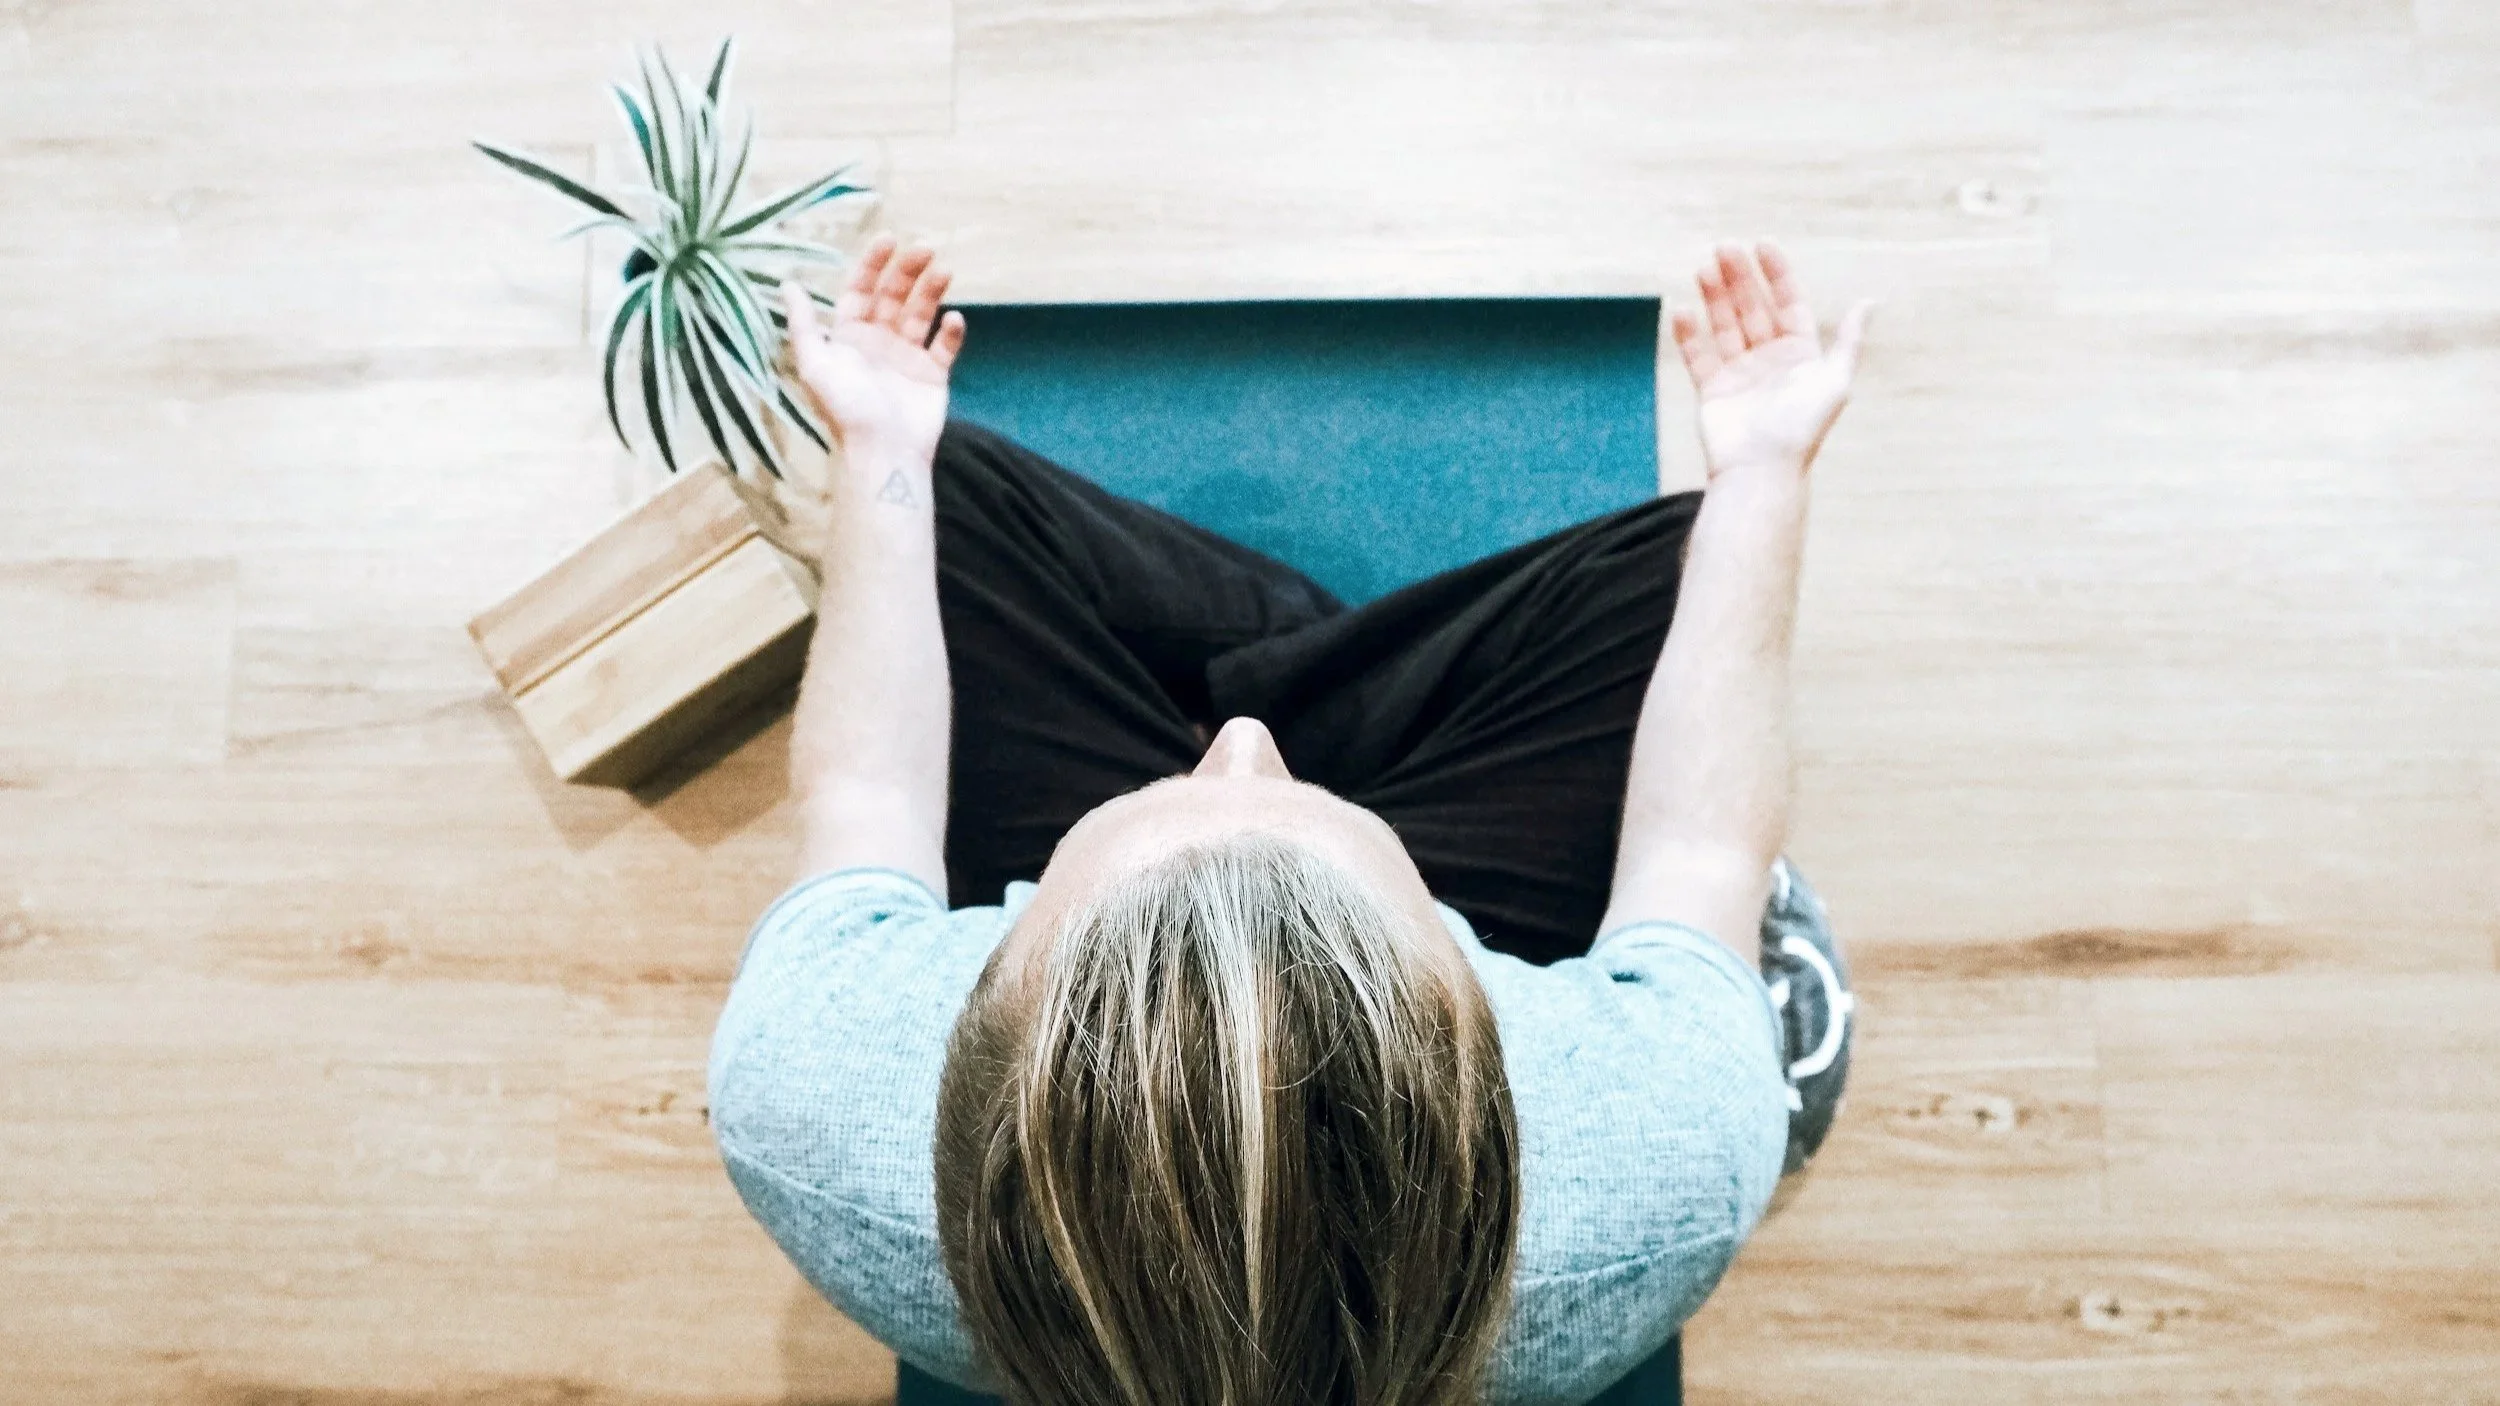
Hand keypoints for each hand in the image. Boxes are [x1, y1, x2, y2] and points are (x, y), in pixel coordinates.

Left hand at [780, 232, 968, 470]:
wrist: (882, 451)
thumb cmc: (845, 409)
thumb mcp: (814, 363)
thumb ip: (803, 323)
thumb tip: (787, 283)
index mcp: (849, 337)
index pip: (861, 290)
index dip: (873, 263)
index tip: (889, 239)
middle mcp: (878, 342)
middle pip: (894, 296)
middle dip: (908, 271)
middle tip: (925, 248)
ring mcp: (907, 358)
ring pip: (922, 314)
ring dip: (932, 291)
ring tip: (944, 271)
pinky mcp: (933, 375)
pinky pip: (944, 346)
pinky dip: (951, 331)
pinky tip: (954, 318)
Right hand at [1670, 242, 1871, 480]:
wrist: (1761, 470)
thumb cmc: (1802, 428)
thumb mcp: (1835, 380)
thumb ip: (1849, 341)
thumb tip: (1870, 302)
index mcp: (1800, 353)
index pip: (1787, 303)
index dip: (1776, 273)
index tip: (1761, 245)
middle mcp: (1769, 359)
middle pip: (1752, 308)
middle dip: (1739, 278)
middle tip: (1723, 248)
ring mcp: (1739, 373)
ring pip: (1725, 325)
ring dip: (1714, 297)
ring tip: (1702, 269)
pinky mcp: (1712, 390)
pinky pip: (1698, 356)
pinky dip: (1689, 334)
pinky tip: (1682, 311)